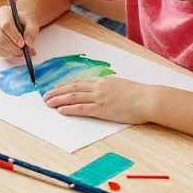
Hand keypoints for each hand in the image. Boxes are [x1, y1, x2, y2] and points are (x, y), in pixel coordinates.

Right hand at [0, 4, 39, 59]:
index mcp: (3, 12)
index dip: (14, 36)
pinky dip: (8, 55)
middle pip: (0, 37)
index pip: (6, 25)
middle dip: (13, 47)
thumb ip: (31, 31)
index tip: (23, 44)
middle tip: (23, 52)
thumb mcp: (31, 22)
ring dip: (11, 53)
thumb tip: (28, 43)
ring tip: (22, 53)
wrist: (20, 23)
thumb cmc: (24, 21)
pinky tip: (15, 53)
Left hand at [43, 76, 157, 123]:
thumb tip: (101, 90)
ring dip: (58, 100)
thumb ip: (108, 87)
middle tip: (45, 96)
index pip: (78, 83)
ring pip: (73, 98)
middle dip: (57, 92)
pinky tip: (61, 111)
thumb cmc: (138, 94)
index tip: (55, 88)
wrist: (147, 99)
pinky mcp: (102, 109)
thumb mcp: (120, 85)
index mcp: (102, 81)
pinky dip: (70, 109)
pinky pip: (82, 109)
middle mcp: (97, 87)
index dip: (65, 86)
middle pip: (72, 89)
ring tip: (48, 103)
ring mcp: (99, 98)